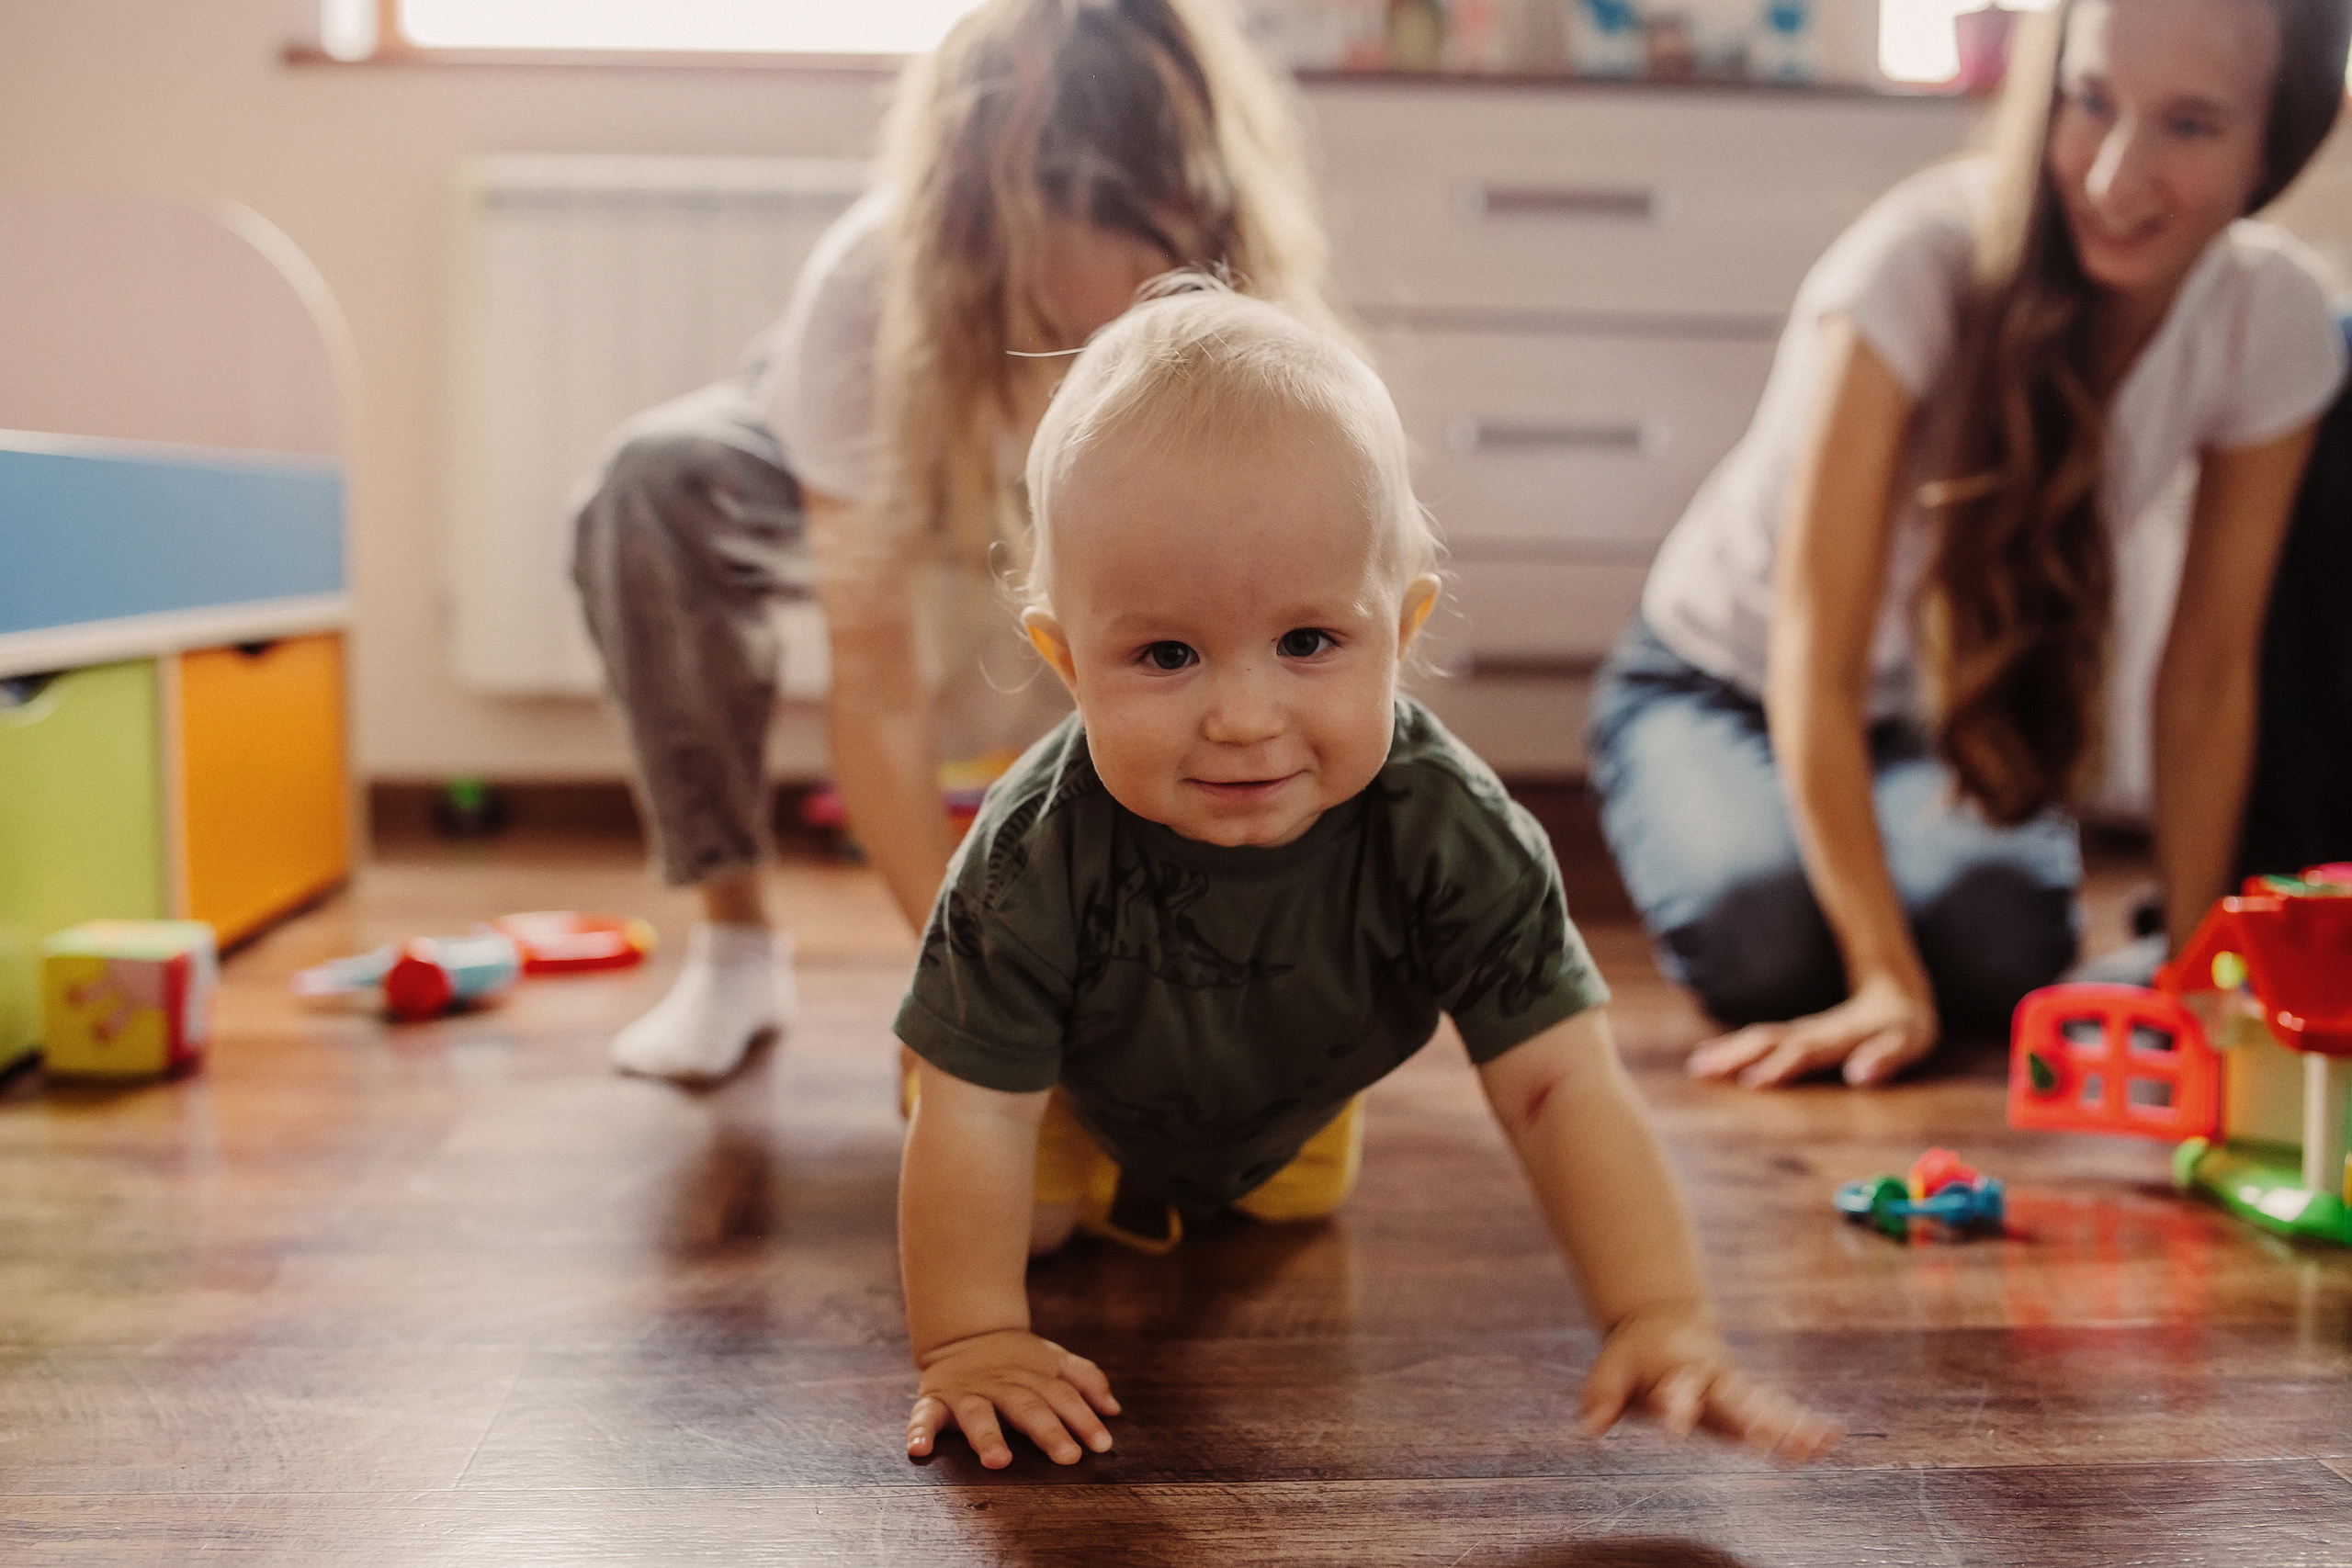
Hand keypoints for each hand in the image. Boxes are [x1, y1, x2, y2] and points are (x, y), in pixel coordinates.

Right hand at [907, 1328, 1119, 1468]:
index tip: (1101, 1444)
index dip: (1083, 1419)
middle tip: (1068, 1456)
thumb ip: (1086, 1380)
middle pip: (1028, 1408)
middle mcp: (1003, 1386)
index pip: (1064, 1397)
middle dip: (1048, 1431)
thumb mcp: (1054, 1362)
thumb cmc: (1019, 1361)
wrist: (965, 1334)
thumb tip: (1115, 1410)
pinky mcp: (935, 1399)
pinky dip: (919, 1430)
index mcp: (1034, 1379)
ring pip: (979, 1414)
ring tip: (998, 1461)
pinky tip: (918, 1450)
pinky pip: (925, 1415)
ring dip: (987, 1436)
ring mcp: (968, 1393)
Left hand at [1580, 1300, 1838, 1460]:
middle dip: (1746, 1417)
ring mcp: (1735, 1388)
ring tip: (1814, 1445)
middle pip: (1731, 1399)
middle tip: (1762, 1436)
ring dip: (1788, 1425)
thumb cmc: (1636, 1356)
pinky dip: (1805, 1424)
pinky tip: (1831, 1439)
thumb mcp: (1612, 1369)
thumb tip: (1588, 1427)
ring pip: (1765, 1405)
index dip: (1673, 1408)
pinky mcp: (1751, 1398)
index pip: (1675, 1392)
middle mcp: (1711, 1380)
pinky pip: (1782, 1410)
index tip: (1673, 1429)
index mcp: (1675, 1372)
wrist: (1665, 1322)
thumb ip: (1602, 1397)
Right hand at [1686, 972, 1936, 1087]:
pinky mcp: (1795, 1035)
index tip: (1752, 1081)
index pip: (1804, 1052)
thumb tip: (1858, 1076)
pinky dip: (1732, 1047)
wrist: (1895, 988)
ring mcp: (1800, 1033)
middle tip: (1700, 1069)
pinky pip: (1760, 1040)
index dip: (1780, 1066)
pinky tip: (1712, 1055)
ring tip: (1697, 1065)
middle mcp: (1812, 1034)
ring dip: (1728, 1052)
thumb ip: (1885, 1057)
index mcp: (1838, 1038)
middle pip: (1768, 1042)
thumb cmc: (1904, 1024)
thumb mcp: (1907, 1041)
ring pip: (1758, 1039)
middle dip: (1735, 1056)